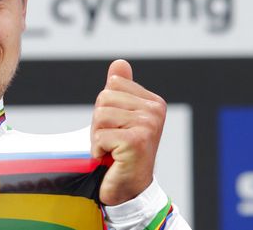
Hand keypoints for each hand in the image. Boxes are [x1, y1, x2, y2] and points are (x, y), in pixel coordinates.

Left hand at [91, 60, 166, 205]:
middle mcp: (154, 111)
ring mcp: (147, 125)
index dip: (105, 107)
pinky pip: (99, 135)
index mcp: (153, 102)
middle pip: (104, 98)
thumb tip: (119, 63)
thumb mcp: (120, 117)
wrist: (130, 189)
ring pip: (100, 116)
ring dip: (97, 137)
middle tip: (112, 141)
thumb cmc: (122, 153)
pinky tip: (111, 159)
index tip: (117, 127)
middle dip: (99, 122)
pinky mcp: (136, 141)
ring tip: (112, 149)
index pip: (112, 85)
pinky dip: (97, 150)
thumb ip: (121, 89)